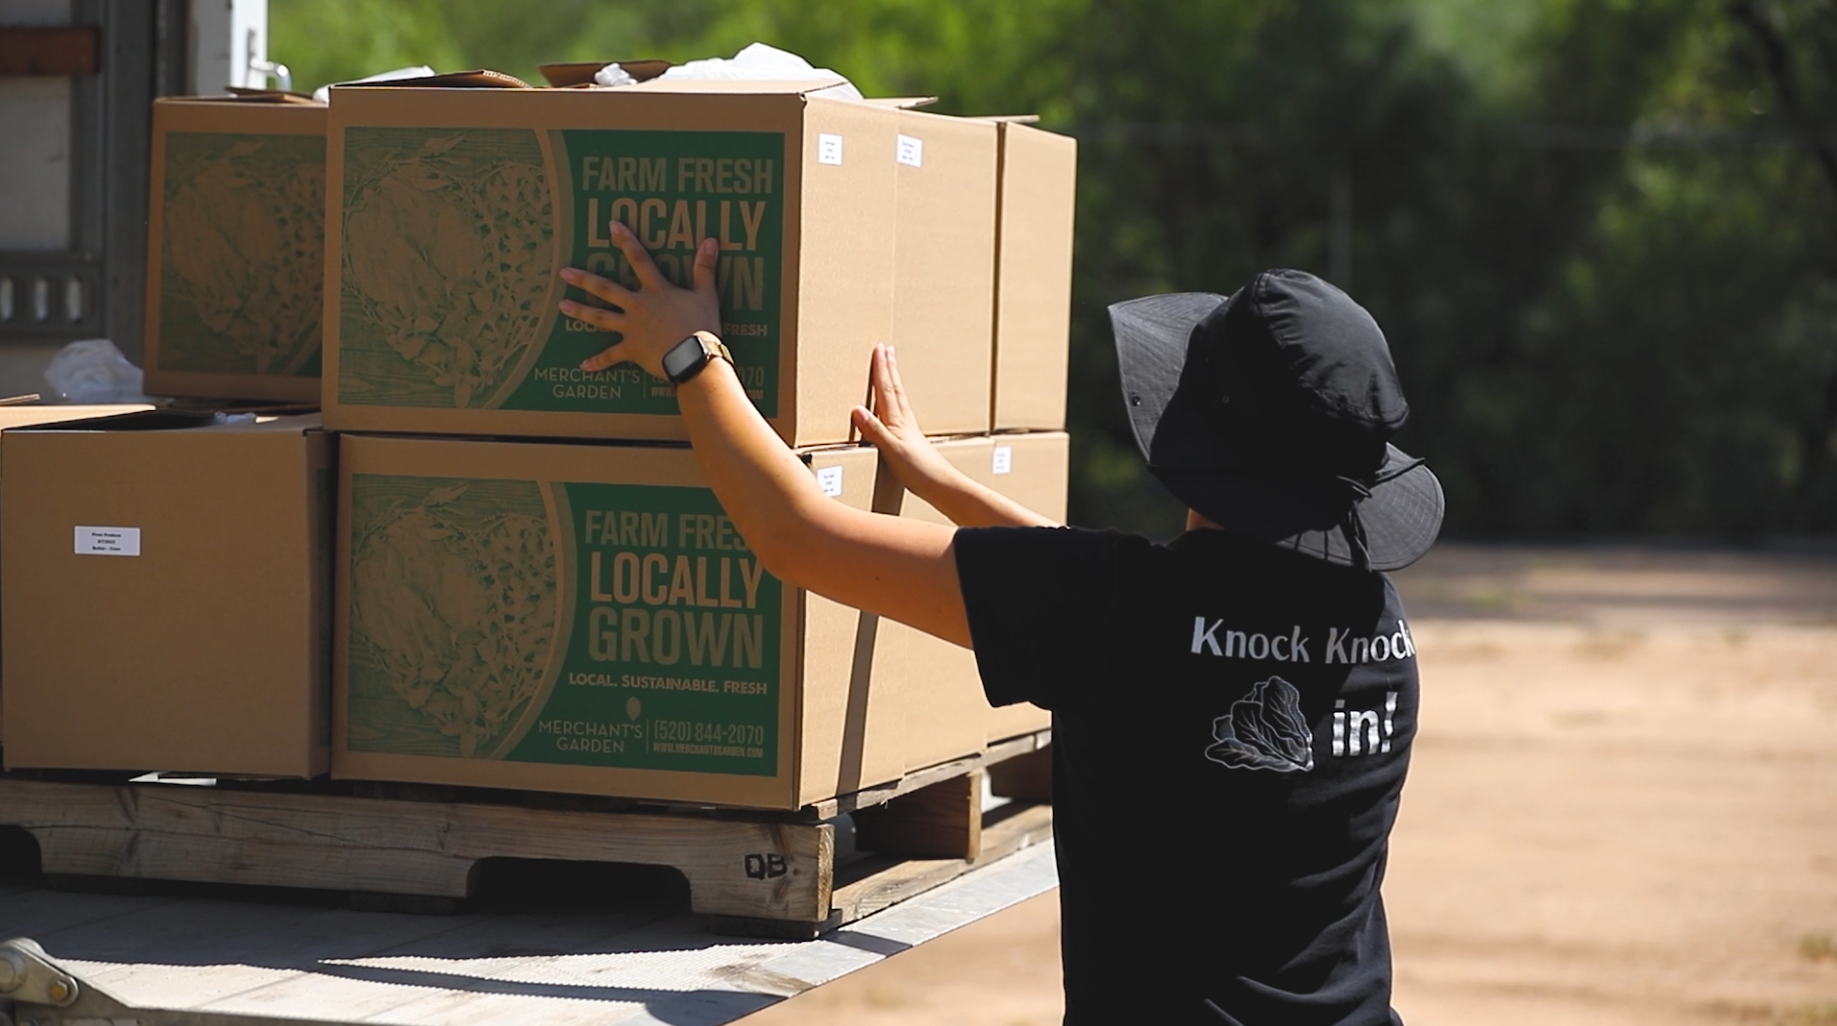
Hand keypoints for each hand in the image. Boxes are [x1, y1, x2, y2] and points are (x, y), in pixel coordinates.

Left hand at [561, 221, 721, 378]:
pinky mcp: (631, 350)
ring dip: (580, 311)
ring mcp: (631, 328)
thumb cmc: (702, 326)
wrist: (694, 357)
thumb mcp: (706, 294)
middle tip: (563, 273)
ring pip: (601, 318)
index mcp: (656, 291)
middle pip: (606, 289)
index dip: (626, 241)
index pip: (639, 260)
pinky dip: (598, 361)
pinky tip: (584, 366)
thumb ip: (705, 268)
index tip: (611, 226)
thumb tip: (711, 241)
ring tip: (562, 306)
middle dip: (584, 280)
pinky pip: (612, 356)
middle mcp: (638, 306)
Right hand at [851, 344, 965, 500]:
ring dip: (894, 381)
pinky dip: (896, 402)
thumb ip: (874, 430)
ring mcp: (910, 430)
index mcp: (897, 421)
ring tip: (891, 369)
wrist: (941, 485)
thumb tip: (857, 409)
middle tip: (886, 348)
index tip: (878, 349)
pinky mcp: (912, 440)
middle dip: (889, 367)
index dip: (881, 368)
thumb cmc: (918, 470)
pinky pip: (902, 412)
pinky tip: (897, 407)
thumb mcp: (891, 450)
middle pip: (895, 388)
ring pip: (900, 398)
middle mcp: (905, 421)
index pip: (886, 389)